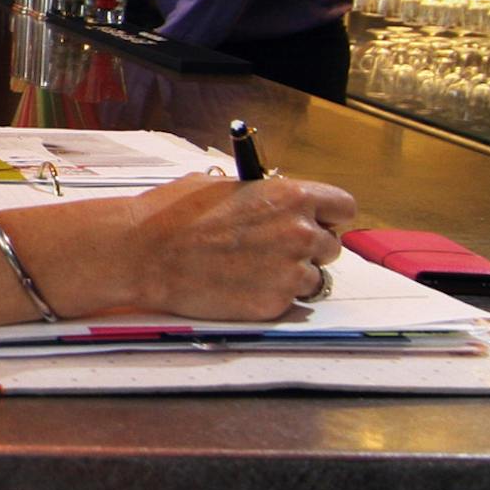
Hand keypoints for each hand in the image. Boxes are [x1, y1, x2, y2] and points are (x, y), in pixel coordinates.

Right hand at [119, 174, 354, 319]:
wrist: (145, 253)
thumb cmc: (175, 214)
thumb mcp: (223, 186)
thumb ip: (263, 195)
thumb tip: (276, 202)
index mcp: (291, 196)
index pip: (343, 206)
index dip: (328, 214)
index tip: (317, 220)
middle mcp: (299, 233)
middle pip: (331, 245)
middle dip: (309, 246)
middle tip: (274, 247)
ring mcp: (289, 272)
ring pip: (313, 277)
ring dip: (291, 274)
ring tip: (253, 268)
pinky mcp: (274, 304)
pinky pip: (289, 300)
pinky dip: (270, 294)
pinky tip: (240, 283)